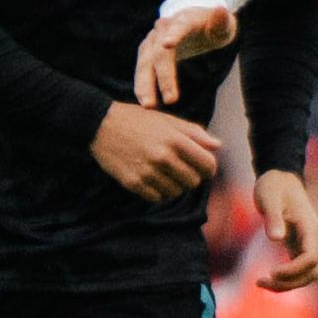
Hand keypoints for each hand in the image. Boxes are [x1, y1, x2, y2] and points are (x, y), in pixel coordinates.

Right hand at [91, 101, 221, 202]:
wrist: (100, 124)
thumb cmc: (137, 120)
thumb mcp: (167, 120)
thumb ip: (194, 133)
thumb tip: (217, 146)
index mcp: (175, 139)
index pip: (207, 164)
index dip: (209, 168)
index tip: (204, 169)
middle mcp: (163, 157)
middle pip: (193, 181)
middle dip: (192, 177)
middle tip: (182, 170)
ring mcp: (148, 172)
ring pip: (176, 192)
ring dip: (175, 185)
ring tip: (166, 174)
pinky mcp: (133, 183)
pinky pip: (157, 198)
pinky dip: (158, 192)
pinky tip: (153, 180)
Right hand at [133, 5, 237, 107]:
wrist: (194, 20)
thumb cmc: (213, 25)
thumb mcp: (223, 24)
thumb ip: (221, 20)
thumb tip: (220, 9)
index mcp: (185, 19)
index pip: (179, 26)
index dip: (174, 34)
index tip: (167, 44)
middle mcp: (164, 28)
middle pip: (160, 51)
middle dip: (163, 75)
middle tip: (170, 100)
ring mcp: (153, 39)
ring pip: (145, 61)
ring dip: (145, 83)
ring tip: (148, 105)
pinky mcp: (148, 51)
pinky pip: (143, 68)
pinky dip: (142, 84)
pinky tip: (145, 101)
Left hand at [253, 169, 317, 290]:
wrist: (280, 177)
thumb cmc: (274, 186)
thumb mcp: (269, 198)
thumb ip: (273, 218)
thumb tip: (276, 239)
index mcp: (311, 228)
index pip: (311, 259)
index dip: (293, 270)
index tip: (271, 272)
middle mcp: (314, 239)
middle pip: (312, 273)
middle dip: (290, 282)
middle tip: (262, 281)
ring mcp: (308, 244)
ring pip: (307, 275)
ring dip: (287, 285)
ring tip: (260, 282)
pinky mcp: (299, 247)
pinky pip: (298, 270)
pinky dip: (284, 279)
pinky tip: (264, 278)